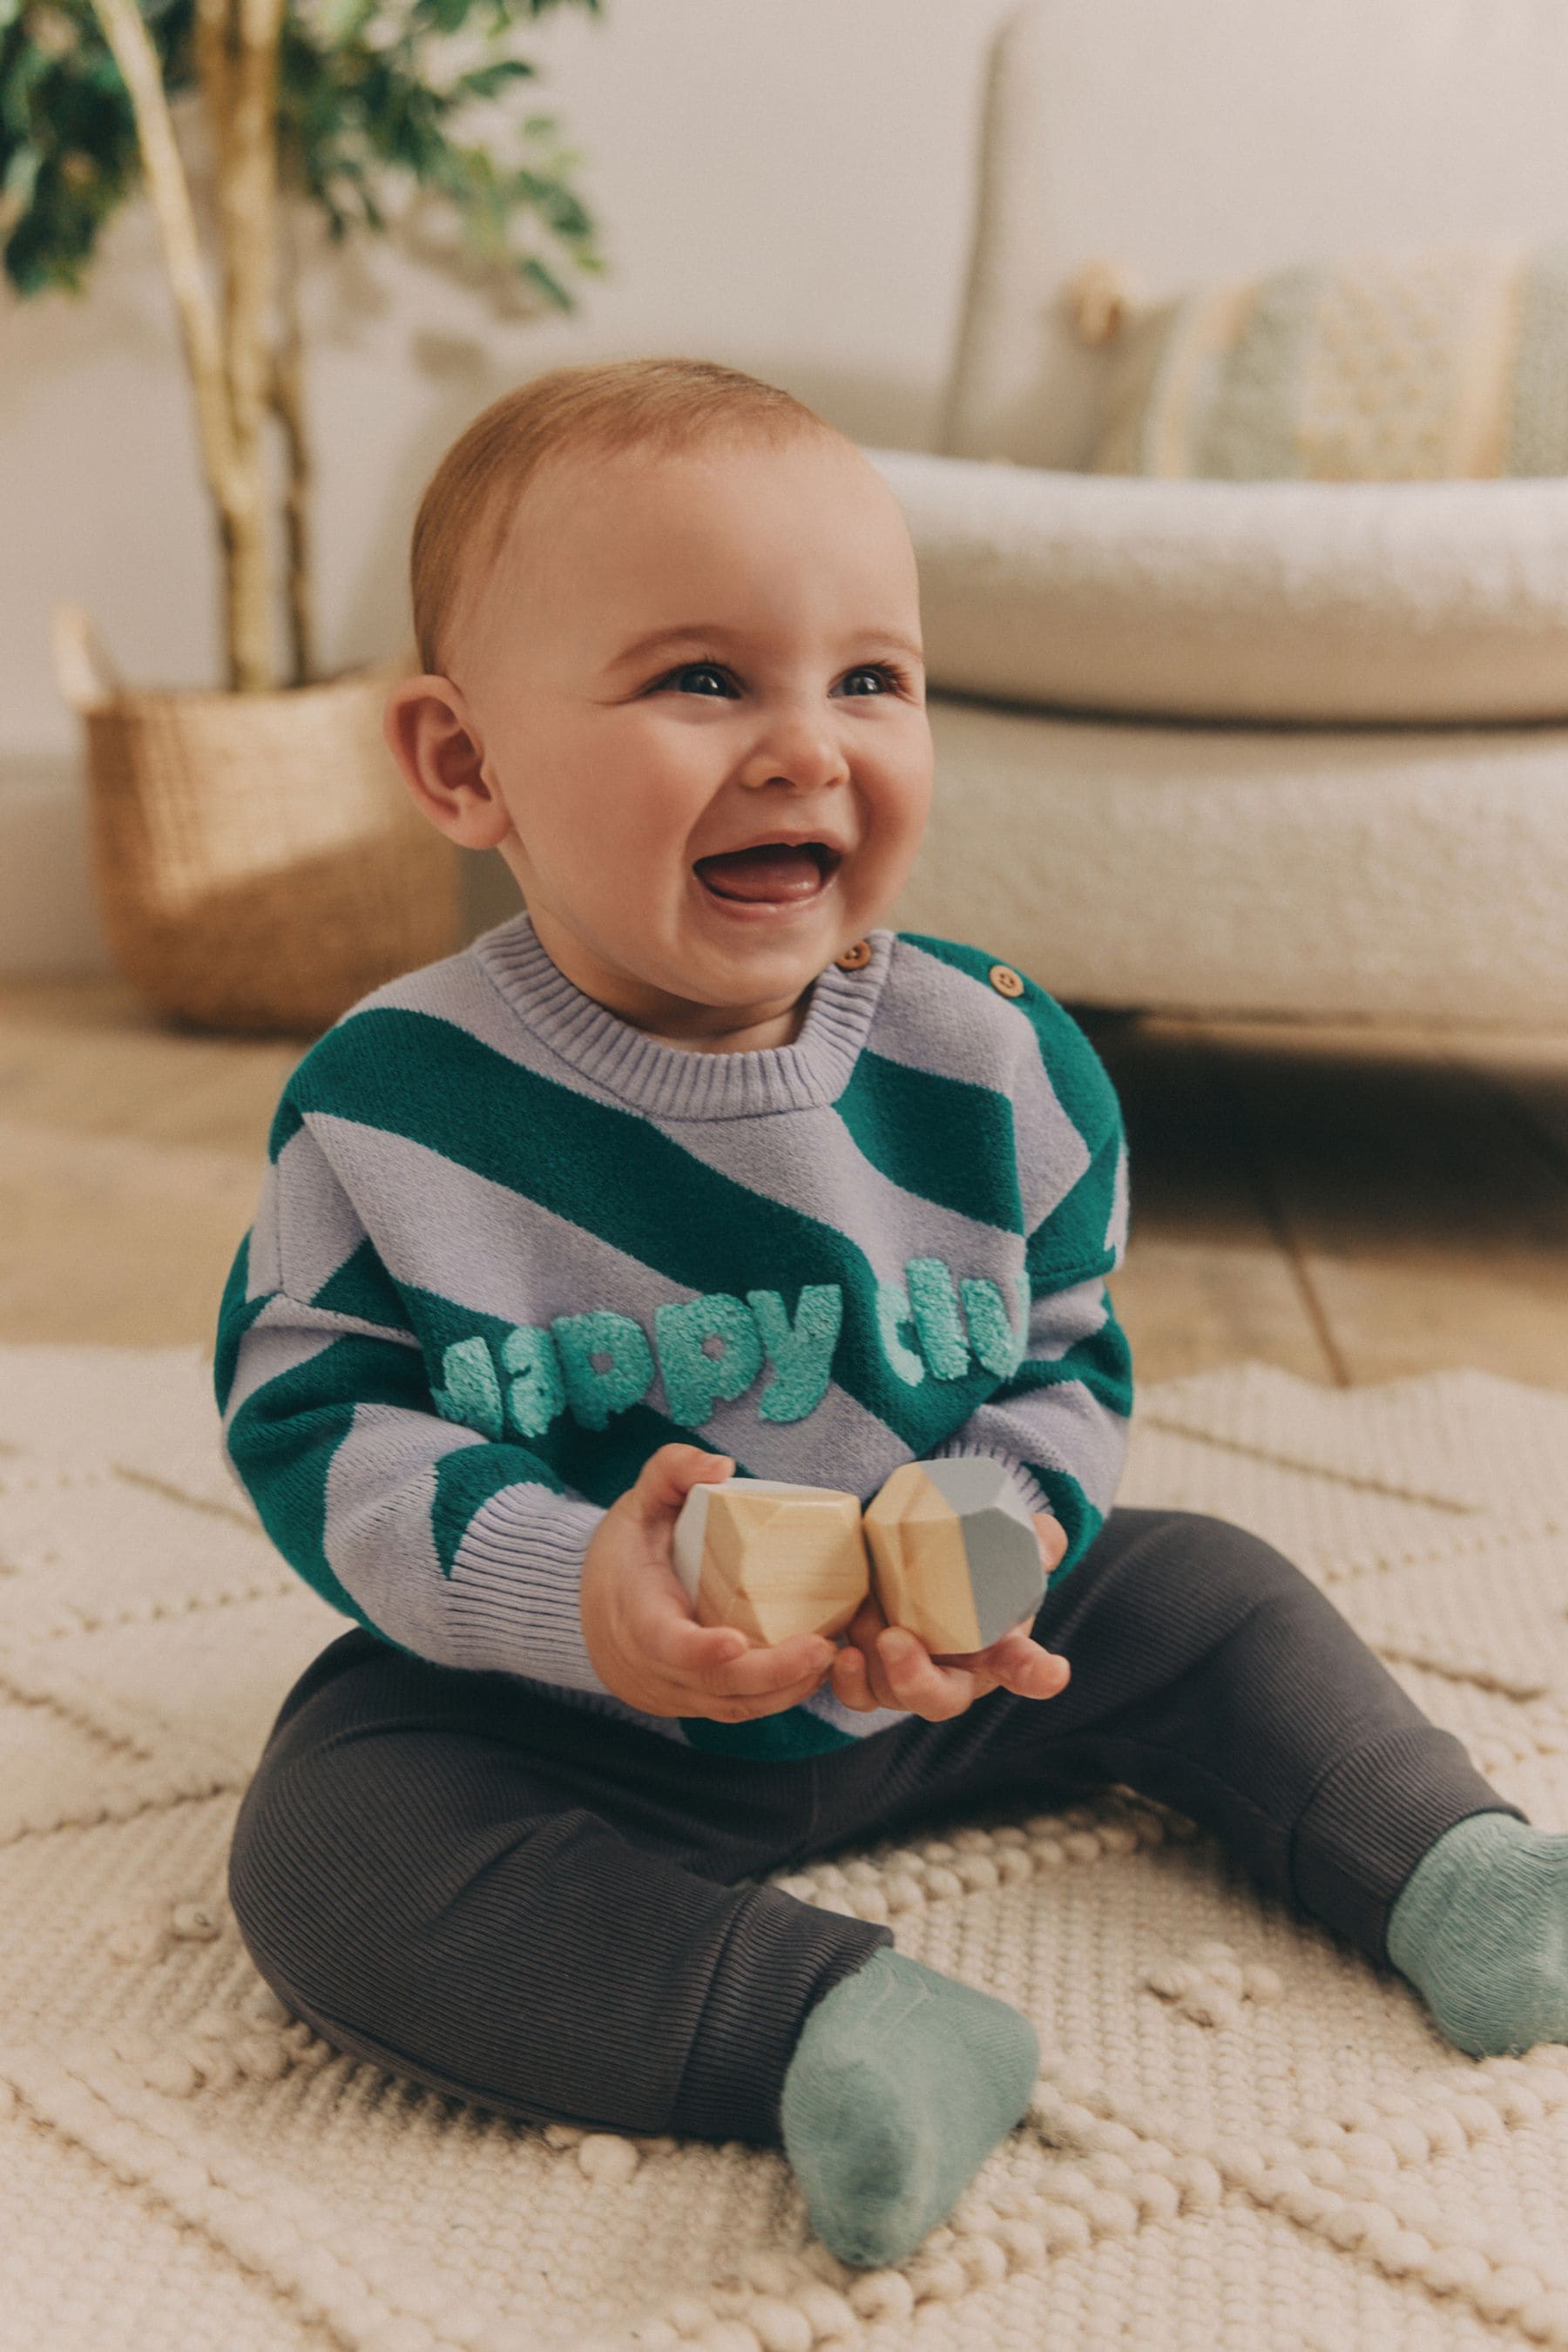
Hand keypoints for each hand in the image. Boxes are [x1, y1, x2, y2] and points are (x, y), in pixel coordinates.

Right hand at [579, 1444, 837, 1721]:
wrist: (583, 1609)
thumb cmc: (622, 1550)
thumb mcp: (639, 1500)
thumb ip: (673, 1470)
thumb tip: (722, 1466)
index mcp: (635, 1612)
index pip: (664, 1643)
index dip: (699, 1651)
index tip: (737, 1642)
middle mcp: (648, 1664)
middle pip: (712, 1684)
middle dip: (770, 1673)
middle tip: (822, 1648)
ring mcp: (669, 1691)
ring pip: (730, 1706)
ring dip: (782, 1691)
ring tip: (828, 1659)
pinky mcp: (689, 1703)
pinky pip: (734, 1710)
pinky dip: (773, 1698)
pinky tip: (809, 1674)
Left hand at [830, 1510, 1070, 1720]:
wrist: (923, 1571)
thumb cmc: (974, 1572)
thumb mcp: (1006, 1551)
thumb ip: (1034, 1541)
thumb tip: (1045, 1537)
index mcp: (999, 1651)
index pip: (1026, 1668)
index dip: (1039, 1674)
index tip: (1055, 1670)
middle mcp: (955, 1677)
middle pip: (940, 1699)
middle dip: (915, 1679)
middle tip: (895, 1640)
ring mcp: (910, 1681)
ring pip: (889, 1693)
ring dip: (872, 1662)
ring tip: (865, 1614)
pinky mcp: (872, 1675)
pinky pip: (857, 1694)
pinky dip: (845, 1679)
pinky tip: (840, 1652)